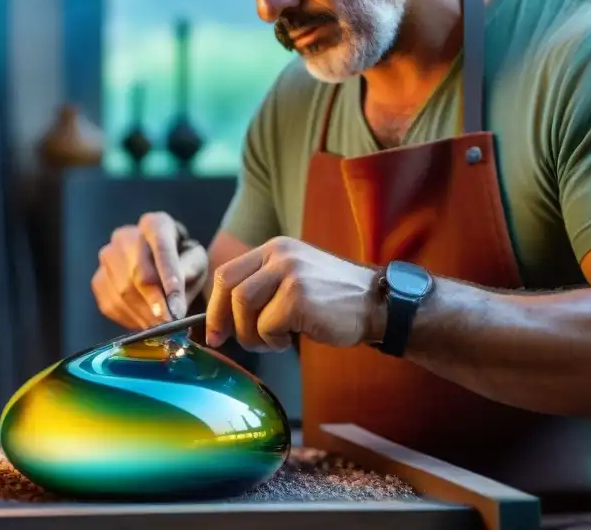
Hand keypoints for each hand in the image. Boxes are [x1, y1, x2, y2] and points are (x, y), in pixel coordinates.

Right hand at [91, 212, 208, 330]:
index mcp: (154, 224)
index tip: (177, 308)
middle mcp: (124, 236)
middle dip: (155, 304)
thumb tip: (174, 302)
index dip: (169, 279)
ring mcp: (106, 257)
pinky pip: (111, 304)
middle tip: (170, 326)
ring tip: (162, 329)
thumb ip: (189, 274)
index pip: (162, 249)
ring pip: (123, 292)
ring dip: (144, 316)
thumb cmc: (184, 261)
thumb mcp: (196, 261)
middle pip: (138, 273)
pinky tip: (146, 323)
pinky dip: (130, 319)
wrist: (159, 266)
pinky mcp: (98, 280)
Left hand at [206, 236, 381, 350]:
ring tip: (273, 340)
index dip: (214, 304)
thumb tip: (222, 318)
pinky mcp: (298, 297)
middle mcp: (280, 255)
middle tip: (224, 341)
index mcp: (275, 248)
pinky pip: (267, 326)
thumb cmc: (334, 300)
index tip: (213, 330)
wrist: (378, 304)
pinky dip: (274, 340)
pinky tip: (291, 339)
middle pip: (229, 288)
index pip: (228, 272)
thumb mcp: (295, 278)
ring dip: (252, 334)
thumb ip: (263, 287)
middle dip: (222, 320)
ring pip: (244, 308)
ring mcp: (290, 273)